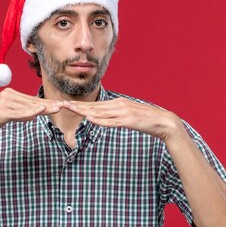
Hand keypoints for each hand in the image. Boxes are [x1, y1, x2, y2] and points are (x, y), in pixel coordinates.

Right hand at [0, 88, 63, 139]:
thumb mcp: (9, 114)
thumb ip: (21, 112)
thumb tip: (35, 114)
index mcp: (10, 93)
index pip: (31, 99)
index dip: (45, 103)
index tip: (58, 105)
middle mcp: (8, 95)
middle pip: (32, 102)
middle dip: (48, 105)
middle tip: (63, 106)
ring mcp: (4, 102)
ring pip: (28, 107)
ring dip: (44, 109)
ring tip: (56, 109)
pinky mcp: (2, 112)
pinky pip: (19, 113)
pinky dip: (30, 113)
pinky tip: (40, 112)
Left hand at [62, 97, 185, 141]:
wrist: (164, 122)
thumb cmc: (146, 121)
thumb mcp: (129, 116)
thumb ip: (117, 116)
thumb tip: (106, 118)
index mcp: (118, 103)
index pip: (95, 105)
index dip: (80, 105)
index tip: (68, 104)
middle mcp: (119, 105)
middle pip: (94, 107)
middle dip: (77, 106)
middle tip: (61, 104)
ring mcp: (123, 112)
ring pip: (99, 112)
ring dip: (83, 111)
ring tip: (71, 110)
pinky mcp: (128, 121)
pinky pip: (111, 121)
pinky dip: (99, 120)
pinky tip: (90, 120)